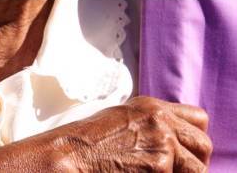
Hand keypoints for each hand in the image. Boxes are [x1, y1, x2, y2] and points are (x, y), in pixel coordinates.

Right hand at [39, 96, 211, 171]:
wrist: (71, 156)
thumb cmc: (90, 143)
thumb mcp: (124, 119)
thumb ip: (153, 125)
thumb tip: (174, 142)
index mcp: (153, 107)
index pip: (199, 118)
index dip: (194, 140)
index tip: (184, 154)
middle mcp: (161, 121)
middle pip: (204, 144)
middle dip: (195, 163)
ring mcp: (163, 144)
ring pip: (199, 169)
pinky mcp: (160, 167)